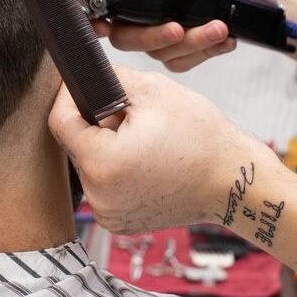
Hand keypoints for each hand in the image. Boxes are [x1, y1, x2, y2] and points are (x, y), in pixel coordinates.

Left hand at [49, 67, 275, 233]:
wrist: (235, 181)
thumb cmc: (202, 138)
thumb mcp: (152, 91)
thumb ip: (107, 79)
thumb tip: (82, 74)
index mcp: (103, 164)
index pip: (60, 122)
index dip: (68, 97)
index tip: (81, 86)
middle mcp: (99, 197)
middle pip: (75, 146)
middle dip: (94, 123)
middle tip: (125, 112)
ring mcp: (109, 214)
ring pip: (90, 166)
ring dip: (104, 146)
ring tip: (139, 136)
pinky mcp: (119, 222)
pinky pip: (104, 186)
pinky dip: (116, 170)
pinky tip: (143, 159)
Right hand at [98, 0, 263, 70]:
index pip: (100, 7)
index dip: (94, 21)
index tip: (105, 27)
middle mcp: (140, 12)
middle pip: (126, 39)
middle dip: (152, 38)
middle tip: (178, 29)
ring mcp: (161, 32)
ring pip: (160, 53)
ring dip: (190, 44)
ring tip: (220, 27)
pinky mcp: (184, 48)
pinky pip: (183, 62)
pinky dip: (204, 52)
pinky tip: (225, 39)